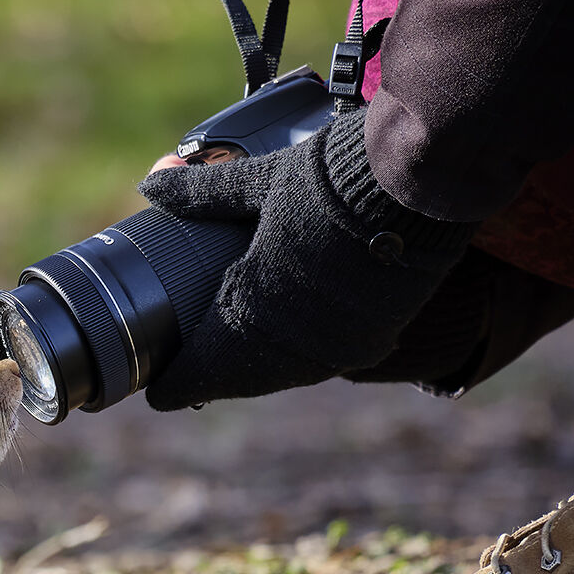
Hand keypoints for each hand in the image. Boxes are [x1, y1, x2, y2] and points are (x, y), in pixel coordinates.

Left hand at [138, 109, 476, 410]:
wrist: (423, 185)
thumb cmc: (333, 179)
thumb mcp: (257, 181)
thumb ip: (201, 191)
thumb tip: (150, 183)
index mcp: (255, 304)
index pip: (205, 366)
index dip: (178, 384)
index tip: (158, 394)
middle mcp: (294, 339)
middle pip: (240, 378)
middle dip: (212, 379)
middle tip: (188, 381)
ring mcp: (336, 345)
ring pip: (281, 375)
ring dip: (253, 372)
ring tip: (229, 367)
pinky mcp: (373, 339)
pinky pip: (321, 364)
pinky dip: (295, 361)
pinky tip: (285, 349)